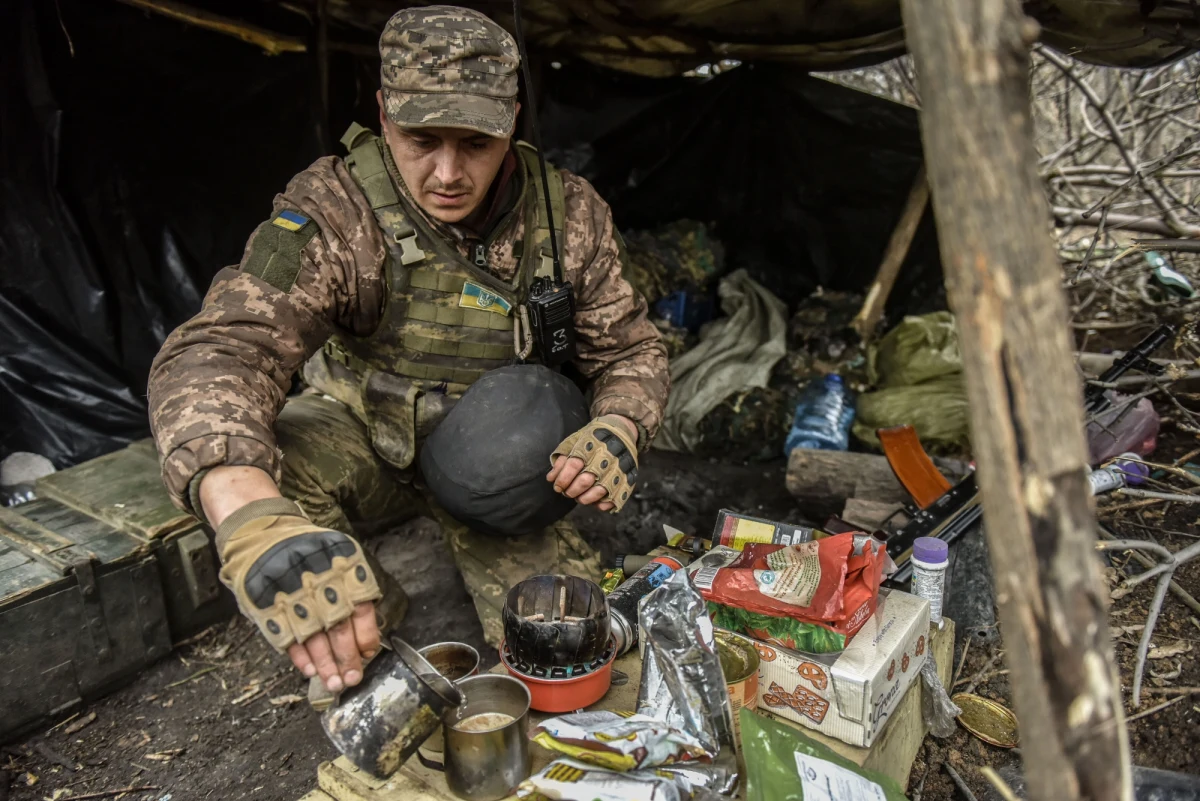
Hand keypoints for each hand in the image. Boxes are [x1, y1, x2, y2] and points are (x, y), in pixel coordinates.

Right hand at [213, 498, 383, 691]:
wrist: (261, 533)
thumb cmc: (307, 551)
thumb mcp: (336, 557)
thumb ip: (351, 590)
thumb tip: (365, 634)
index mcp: (340, 569)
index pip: (360, 608)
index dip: (365, 636)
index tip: (368, 654)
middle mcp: (317, 583)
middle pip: (338, 628)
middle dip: (346, 658)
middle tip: (351, 679)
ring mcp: (291, 596)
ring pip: (313, 637)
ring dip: (324, 664)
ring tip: (333, 683)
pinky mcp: (267, 607)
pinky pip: (286, 637)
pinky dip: (298, 656)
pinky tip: (309, 670)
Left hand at [547, 414, 638, 511]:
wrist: (621, 431)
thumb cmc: (593, 439)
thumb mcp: (575, 441)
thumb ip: (562, 459)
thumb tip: (551, 479)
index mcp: (591, 446)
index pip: (573, 465)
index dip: (562, 479)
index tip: (557, 486)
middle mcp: (606, 458)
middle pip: (584, 481)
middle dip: (571, 491)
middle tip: (567, 492)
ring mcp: (618, 470)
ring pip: (598, 492)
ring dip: (584, 499)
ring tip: (579, 497)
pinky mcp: (627, 480)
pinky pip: (614, 499)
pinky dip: (601, 504)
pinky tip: (594, 500)